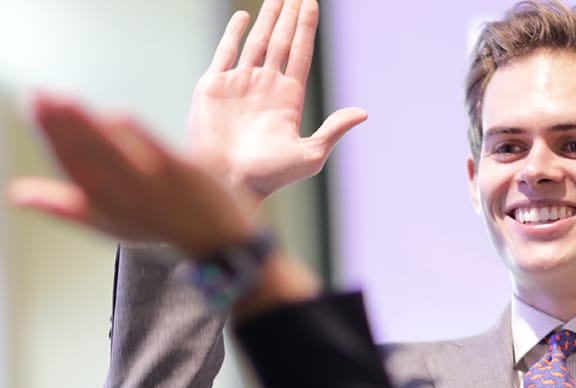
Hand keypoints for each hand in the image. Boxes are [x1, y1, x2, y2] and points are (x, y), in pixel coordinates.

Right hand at [10, 94, 254, 256]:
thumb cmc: (152, 225)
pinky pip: (154, 154)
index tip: (30, 104)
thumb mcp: (101, 221)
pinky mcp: (177, 173)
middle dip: (58, 124)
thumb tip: (15, 195)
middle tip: (36, 96)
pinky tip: (115, 115)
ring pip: (111, 153)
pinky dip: (136, 138)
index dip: (47, 133)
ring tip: (62, 100)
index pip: (66, 161)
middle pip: (83, 154)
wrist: (212, 239)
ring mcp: (148, 183)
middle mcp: (118, 194)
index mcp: (97, 202)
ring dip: (85, 127)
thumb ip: (58, 205)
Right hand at [189, 0, 366, 202]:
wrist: (227, 182)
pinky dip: (233, 33)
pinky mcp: (213, 87)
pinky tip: (242, 16)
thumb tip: (363, 113)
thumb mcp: (309, 156)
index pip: (300, 53)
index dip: (306, 28)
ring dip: (266, 18)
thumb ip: (333, 130)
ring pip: (256, 42)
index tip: (311, 3)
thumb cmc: (267, 176)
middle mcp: (264, 87)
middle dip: (288, 16)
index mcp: (288, 99)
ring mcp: (239, 85)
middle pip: (280, 41)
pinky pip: (225, 52)